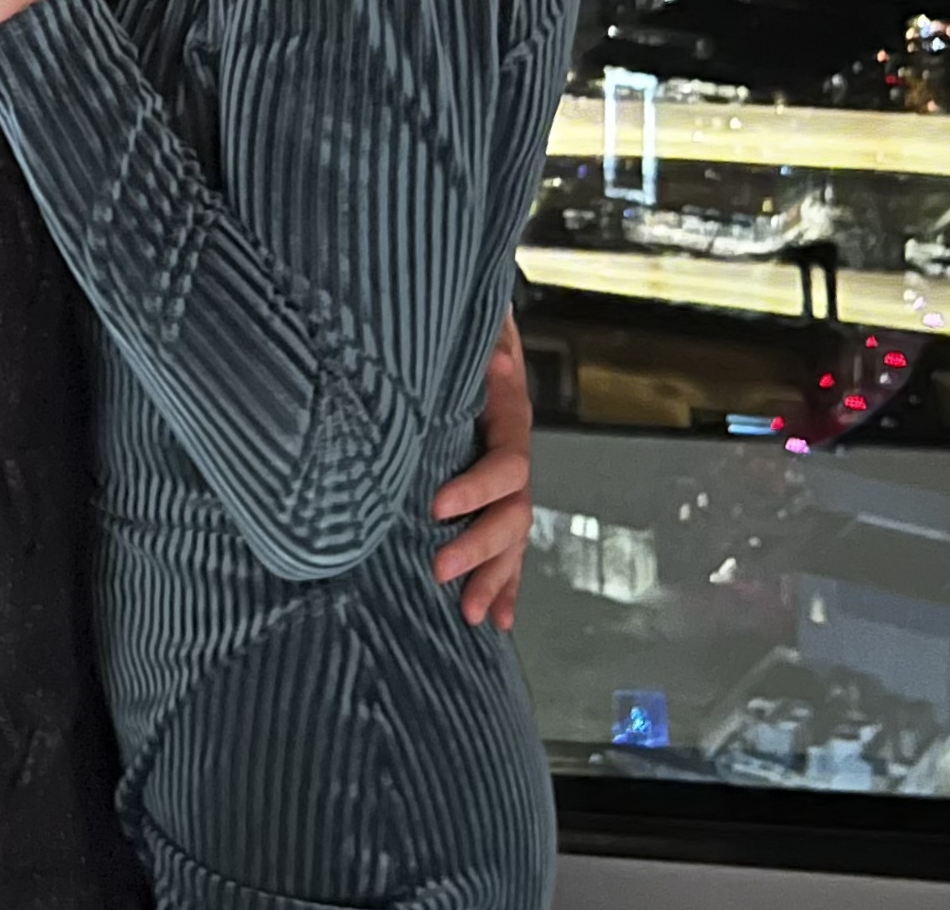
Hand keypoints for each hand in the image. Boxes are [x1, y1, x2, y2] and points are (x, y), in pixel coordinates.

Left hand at [430, 308, 532, 630]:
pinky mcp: (489, 500)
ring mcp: (505, 485)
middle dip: (480, 547)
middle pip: (512, 513)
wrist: (469, 331)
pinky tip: (499, 619)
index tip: (436, 506)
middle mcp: (513, 457)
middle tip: (439, 569)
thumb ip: (488, 343)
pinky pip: (507, 547)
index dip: (477, 488)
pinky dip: (505, 583)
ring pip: (511, 539)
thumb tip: (500, 359)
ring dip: (495, 578)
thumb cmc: (460, 329)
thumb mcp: (476, 330)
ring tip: (472, 613)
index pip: (506, 465)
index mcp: (510, 419)